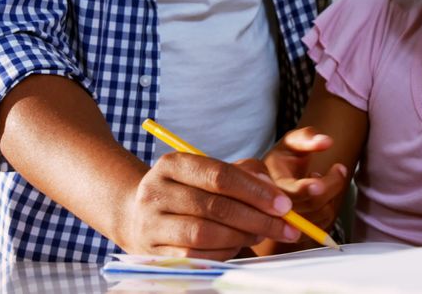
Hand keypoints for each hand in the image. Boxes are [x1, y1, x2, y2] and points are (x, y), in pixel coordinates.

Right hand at [118, 152, 301, 259]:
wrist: (136, 215)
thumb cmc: (187, 191)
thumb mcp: (208, 173)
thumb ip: (243, 174)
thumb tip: (272, 190)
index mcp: (172, 164)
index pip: (219, 176)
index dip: (255, 191)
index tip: (284, 204)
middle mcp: (156, 191)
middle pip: (215, 207)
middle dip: (257, 218)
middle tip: (285, 226)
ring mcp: (151, 224)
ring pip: (205, 234)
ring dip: (241, 237)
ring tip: (261, 234)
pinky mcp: (153, 252)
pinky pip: (196, 257)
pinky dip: (223, 253)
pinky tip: (237, 245)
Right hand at [263, 127, 349, 235]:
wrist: (273, 182)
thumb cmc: (283, 161)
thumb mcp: (290, 143)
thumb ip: (306, 137)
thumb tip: (326, 141)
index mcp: (270, 183)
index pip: (294, 192)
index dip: (317, 186)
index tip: (337, 168)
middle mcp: (274, 207)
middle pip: (311, 205)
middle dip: (333, 185)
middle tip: (340, 168)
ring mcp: (285, 223)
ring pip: (320, 216)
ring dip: (331, 196)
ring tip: (321, 180)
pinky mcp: (297, 232)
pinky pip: (322, 225)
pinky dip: (328, 208)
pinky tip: (318, 196)